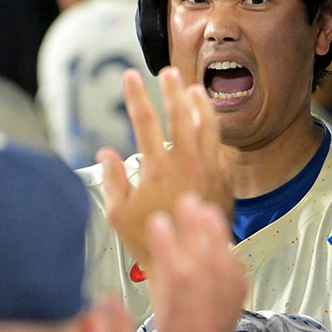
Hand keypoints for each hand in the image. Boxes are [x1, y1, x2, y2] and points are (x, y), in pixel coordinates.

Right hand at [96, 68, 231, 269]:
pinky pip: (220, 145)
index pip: (144, 121)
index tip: (130, 77)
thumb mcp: (119, 214)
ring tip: (193, 88)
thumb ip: (112, 180)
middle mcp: (186, 163)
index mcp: (157, 168)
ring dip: (198, 103)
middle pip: (179, 114)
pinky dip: (214, 128)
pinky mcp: (224, 179)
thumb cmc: (153, 238)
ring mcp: (208, 169)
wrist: (191, 258)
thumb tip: (106, 154)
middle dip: (171, 88)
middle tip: (166, 72)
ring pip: (206, 125)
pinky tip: (210, 119)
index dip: (135, 96)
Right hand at [100, 193, 254, 331]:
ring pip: (223, 269)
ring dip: (217, 237)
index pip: (176, 281)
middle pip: (204, 265)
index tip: (158, 221)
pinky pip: (236, 283)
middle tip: (188, 199)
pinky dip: (232, 258)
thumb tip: (101, 300)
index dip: (168, 248)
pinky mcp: (230, 319)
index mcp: (180, 331)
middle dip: (196, 230)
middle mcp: (206, 319)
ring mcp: (222, 317)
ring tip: (208, 208)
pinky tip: (226, 243)